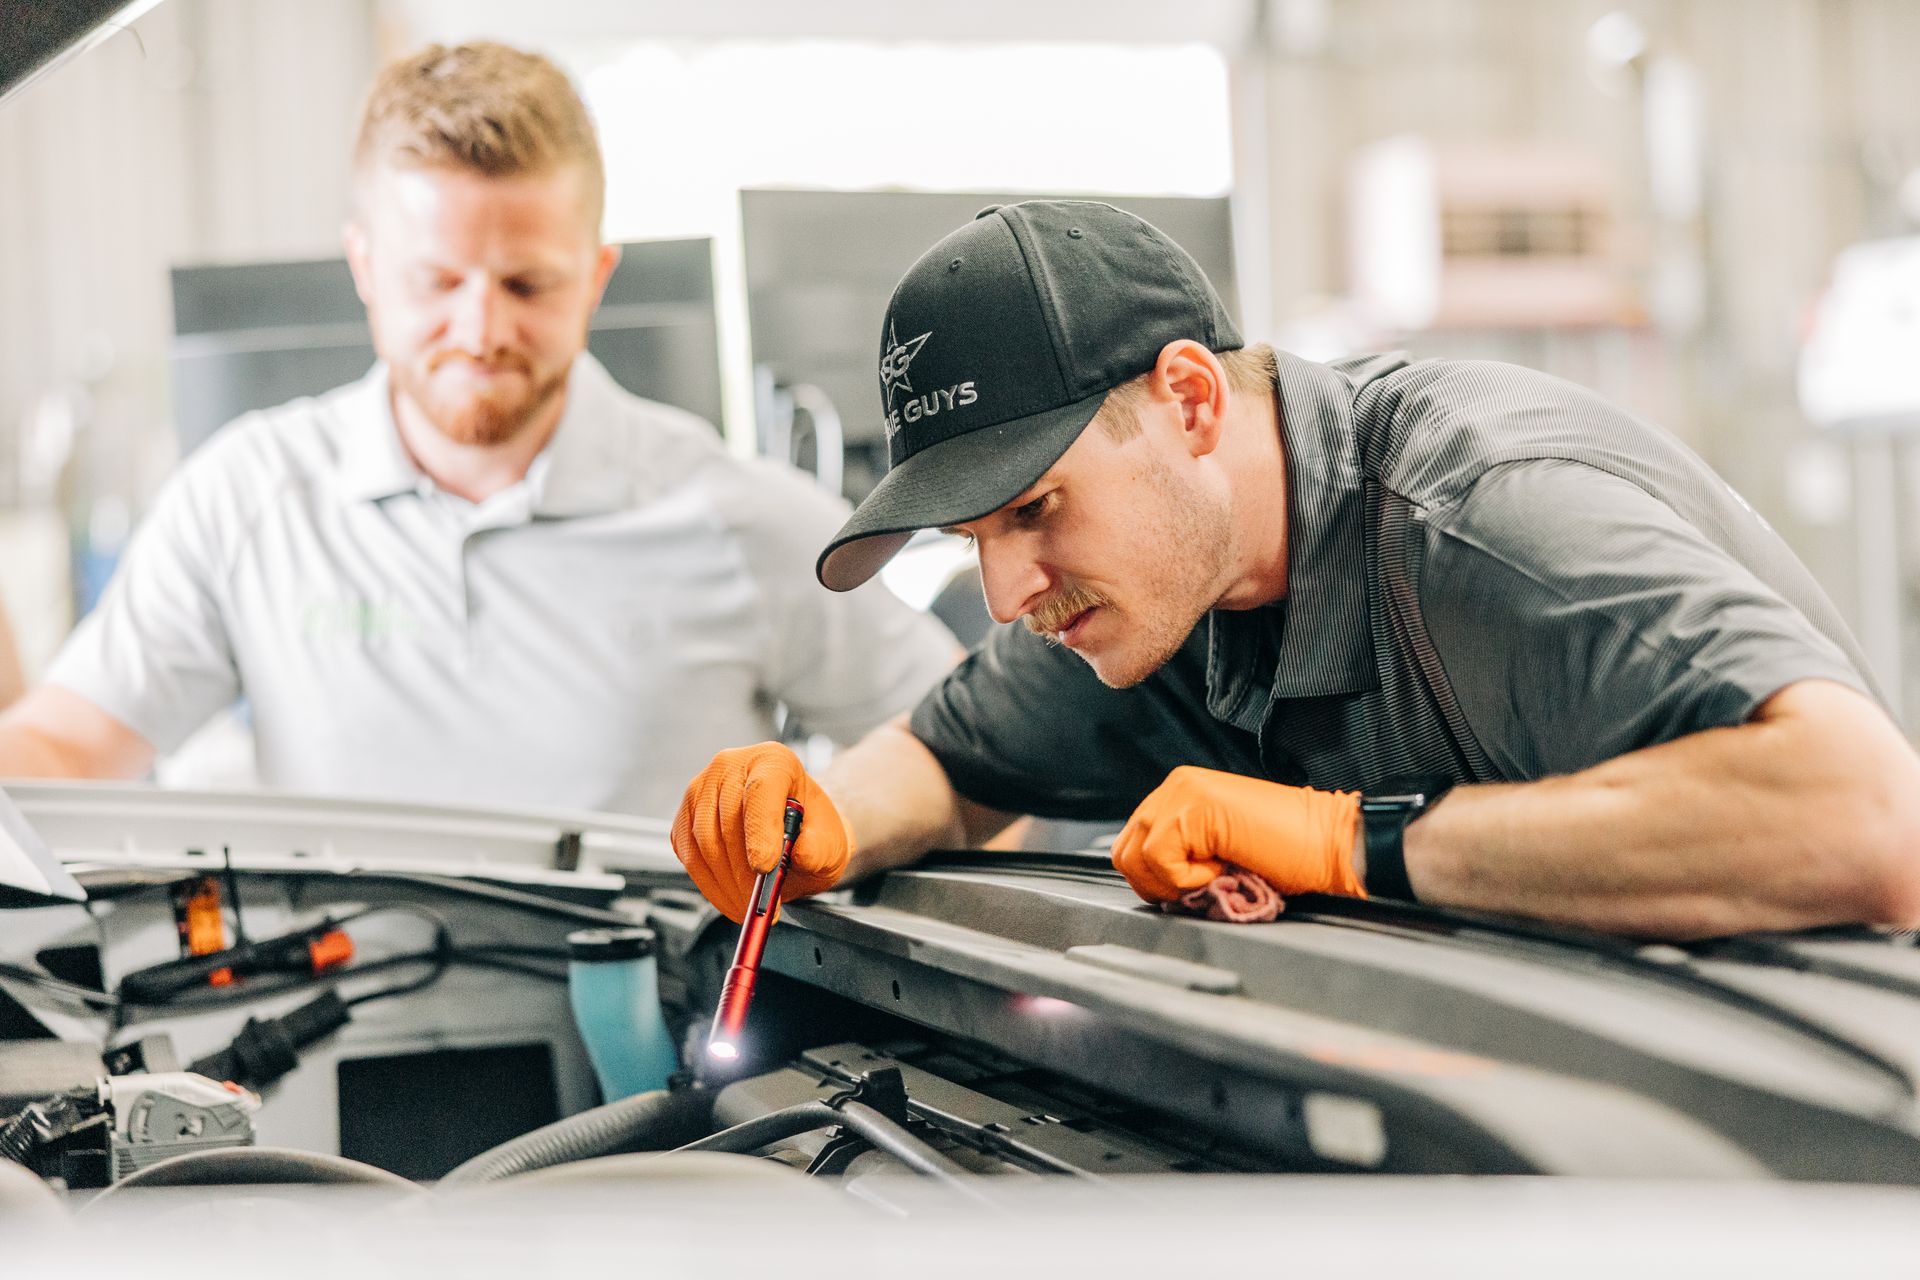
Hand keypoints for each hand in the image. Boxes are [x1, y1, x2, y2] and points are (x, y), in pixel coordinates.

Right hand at [671, 742, 853, 922]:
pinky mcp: (686, 817)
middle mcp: (732, 767)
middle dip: (743, 871)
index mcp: (774, 761)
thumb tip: (800, 854)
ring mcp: (702, 790)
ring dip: (726, 883)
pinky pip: (689, 855)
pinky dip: (710, 884)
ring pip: (704, 842)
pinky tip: (731, 898)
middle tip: (760, 903)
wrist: (796, 835)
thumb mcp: (830, 844)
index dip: (760, 831)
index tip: (766, 868)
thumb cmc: (812, 832)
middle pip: (727, 820)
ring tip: (749, 906)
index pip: (760, 791)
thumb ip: (818, 848)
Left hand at [1110, 766, 1363, 903]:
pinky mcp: (1193, 807)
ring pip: (1135, 857)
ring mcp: (1182, 792)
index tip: (1195, 888)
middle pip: (1124, 852)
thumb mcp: (1220, 854)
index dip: (1156, 881)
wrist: (1331, 845)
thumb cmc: (1289, 856)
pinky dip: (1188, 878)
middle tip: (1202, 888)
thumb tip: (1150, 886)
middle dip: (1157, 885)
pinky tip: (1223, 867)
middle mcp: (1176, 786)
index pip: (1132, 845)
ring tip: (1216, 875)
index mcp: (1181, 794)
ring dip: (1173, 882)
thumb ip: (1181, 856)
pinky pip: (1159, 858)